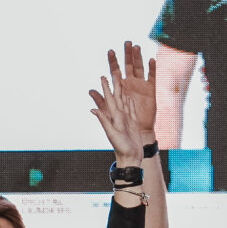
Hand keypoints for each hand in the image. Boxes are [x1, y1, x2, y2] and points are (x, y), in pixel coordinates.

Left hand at [86, 45, 152, 160]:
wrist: (131, 158)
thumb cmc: (121, 148)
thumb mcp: (112, 134)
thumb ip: (104, 121)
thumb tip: (93, 109)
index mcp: (115, 116)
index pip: (110, 98)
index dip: (106, 87)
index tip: (102, 75)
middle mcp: (120, 114)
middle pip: (118, 95)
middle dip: (115, 82)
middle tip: (113, 69)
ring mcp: (127, 118)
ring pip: (125, 99)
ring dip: (123, 88)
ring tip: (122, 77)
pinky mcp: (133, 122)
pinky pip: (132, 108)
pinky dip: (131, 99)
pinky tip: (130, 94)